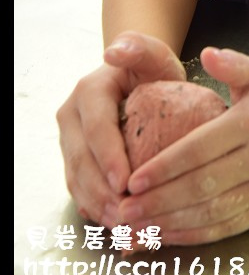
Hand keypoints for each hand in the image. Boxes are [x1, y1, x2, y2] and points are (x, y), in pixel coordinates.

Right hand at [56, 32, 185, 228]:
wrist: (138, 77)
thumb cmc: (151, 68)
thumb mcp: (152, 53)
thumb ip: (138, 47)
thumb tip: (115, 51)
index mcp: (88, 91)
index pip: (96, 127)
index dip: (108, 157)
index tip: (124, 182)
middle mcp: (72, 117)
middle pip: (81, 160)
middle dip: (101, 191)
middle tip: (126, 215)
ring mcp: (69, 141)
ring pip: (76, 179)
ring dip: (97, 206)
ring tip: (122, 226)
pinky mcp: (74, 160)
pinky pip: (79, 189)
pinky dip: (95, 209)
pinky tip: (114, 225)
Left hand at [116, 49, 248, 245]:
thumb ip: (232, 64)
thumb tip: (207, 53)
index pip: (200, 149)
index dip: (165, 167)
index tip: (133, 179)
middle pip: (201, 186)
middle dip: (158, 201)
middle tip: (123, 209)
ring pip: (211, 212)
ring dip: (171, 222)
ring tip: (137, 226)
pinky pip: (226, 227)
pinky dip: (194, 234)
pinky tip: (168, 233)